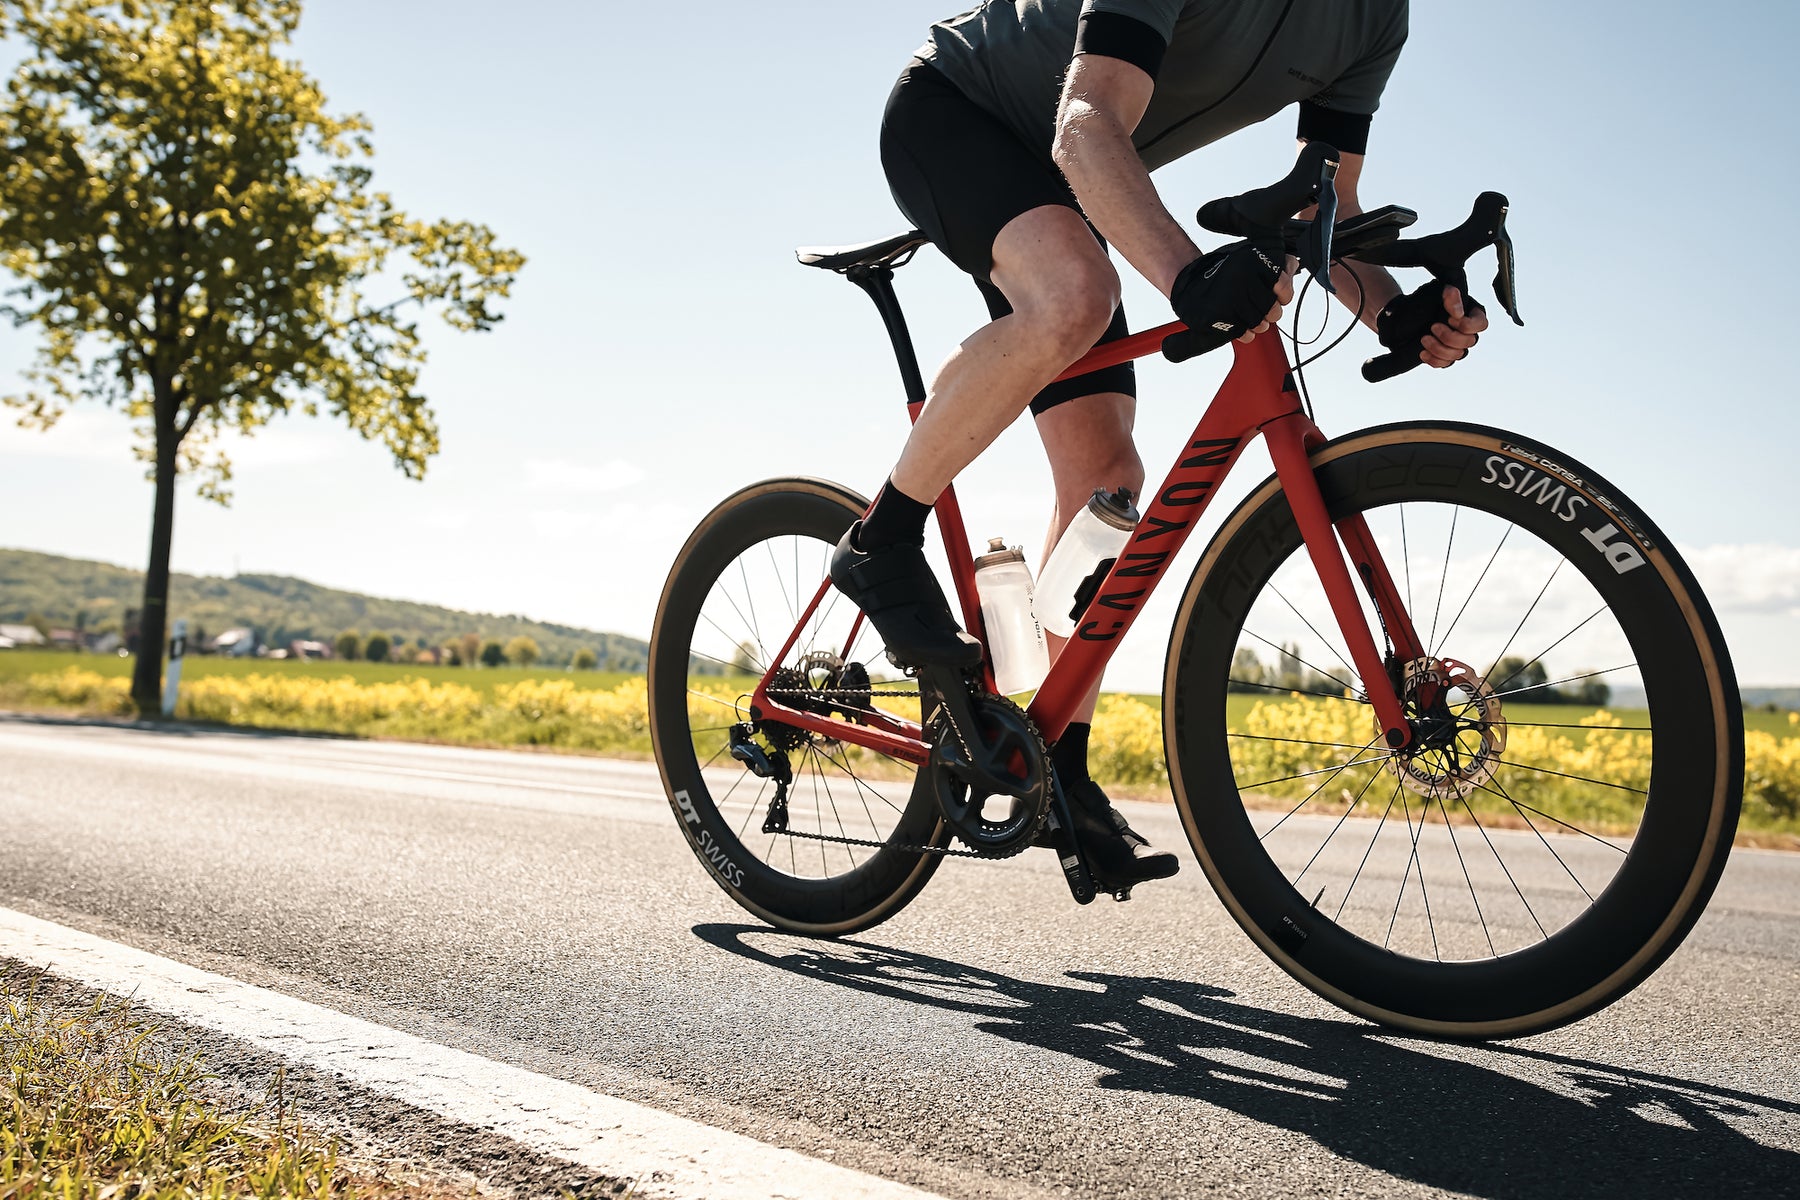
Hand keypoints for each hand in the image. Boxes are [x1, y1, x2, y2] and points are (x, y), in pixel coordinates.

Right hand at [1169, 238, 1289, 346]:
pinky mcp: (1219, 316)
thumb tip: (1292, 267)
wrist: (1187, 284)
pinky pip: (1244, 334)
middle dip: (1270, 313)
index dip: (1284, 294)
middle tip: (1259, 308)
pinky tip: (1238, 323)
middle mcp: (1241, 277)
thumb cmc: (1221, 273)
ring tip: (1247, 315)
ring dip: (1257, 324)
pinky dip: (1244, 333)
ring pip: (1260, 324)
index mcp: (1251, 260)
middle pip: (1273, 310)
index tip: (1278, 295)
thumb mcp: (1248, 258)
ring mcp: (1230, 298)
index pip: (1283, 284)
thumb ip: (1274, 263)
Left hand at [1422, 284, 1487, 367]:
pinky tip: (1423, 353)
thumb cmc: (1424, 300)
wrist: (1404, 315)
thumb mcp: (1437, 292)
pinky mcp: (1444, 356)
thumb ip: (1450, 297)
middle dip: (1449, 337)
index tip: (1449, 319)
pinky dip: (1434, 360)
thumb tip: (1458, 313)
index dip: (1467, 325)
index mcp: (1471, 314)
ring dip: (1439, 349)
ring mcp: (1456, 345)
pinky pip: (1446, 364)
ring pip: (1457, 355)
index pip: (1481, 324)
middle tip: (1432, 327)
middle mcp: (1467, 331)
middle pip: (1470, 342)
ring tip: (1424, 339)